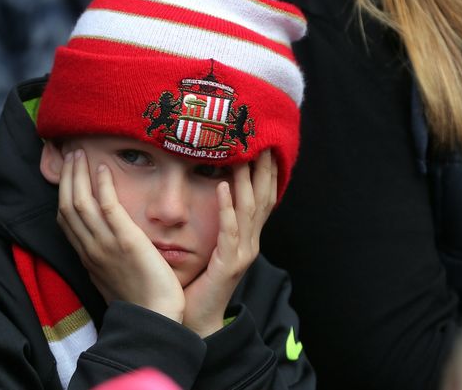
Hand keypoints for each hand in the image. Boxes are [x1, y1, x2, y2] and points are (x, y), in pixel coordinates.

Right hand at [57, 149, 184, 321]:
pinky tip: (103, 167)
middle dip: (67, 177)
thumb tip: (106, 242)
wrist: (155, 319)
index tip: (67, 174)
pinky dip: (102, 185)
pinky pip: (107, 206)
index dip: (63, 193)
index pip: (65, 220)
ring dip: (79, 174)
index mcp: (88, 257)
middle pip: (67, 206)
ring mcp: (106, 244)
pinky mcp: (126, 240)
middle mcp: (91, 249)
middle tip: (71, 154)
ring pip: (80, 202)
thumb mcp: (115, 276)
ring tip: (81, 154)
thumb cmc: (142, 301)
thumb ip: (107, 257)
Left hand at [182, 149, 277, 336]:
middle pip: (263, 198)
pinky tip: (223, 186)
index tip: (264, 144)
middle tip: (262, 140)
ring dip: (246, 180)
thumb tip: (212, 191)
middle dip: (264, 169)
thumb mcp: (212, 248)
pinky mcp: (228, 264)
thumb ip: (216, 224)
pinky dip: (227, 207)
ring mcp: (242, 254)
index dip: (266, 172)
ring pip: (249, 209)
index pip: (261, 198)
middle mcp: (250, 243)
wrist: (195, 320)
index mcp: (246, 238)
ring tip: (243, 154)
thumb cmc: (199, 283)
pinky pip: (230, 231)